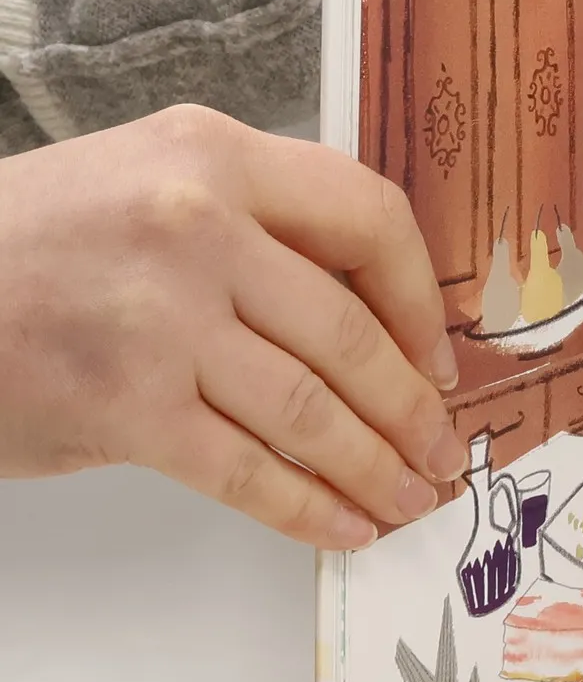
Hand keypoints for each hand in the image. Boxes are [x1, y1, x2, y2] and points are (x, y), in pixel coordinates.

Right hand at [0, 105, 463, 548]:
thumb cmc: (34, 242)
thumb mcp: (151, 181)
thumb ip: (258, 227)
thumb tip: (376, 321)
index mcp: (215, 155)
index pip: (369, 216)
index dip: (420, 300)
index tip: (437, 357)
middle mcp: (196, 226)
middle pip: (351, 332)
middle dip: (412, 409)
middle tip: (442, 452)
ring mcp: (161, 319)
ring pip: (312, 410)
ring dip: (374, 467)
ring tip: (408, 499)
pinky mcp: (124, 407)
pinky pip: (247, 470)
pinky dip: (308, 508)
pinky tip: (343, 527)